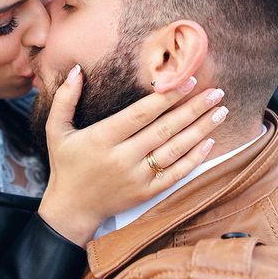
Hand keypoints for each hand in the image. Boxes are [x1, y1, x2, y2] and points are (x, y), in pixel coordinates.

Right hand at [37, 66, 227, 246]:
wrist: (71, 209)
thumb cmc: (66, 165)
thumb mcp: (56, 130)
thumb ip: (65, 99)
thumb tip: (76, 69)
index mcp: (102, 138)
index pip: (141, 113)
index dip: (167, 97)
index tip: (188, 80)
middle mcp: (122, 158)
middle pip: (165, 129)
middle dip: (193, 109)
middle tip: (216, 92)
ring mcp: (137, 177)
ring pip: (175, 150)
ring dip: (201, 130)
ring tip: (220, 112)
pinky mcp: (146, 193)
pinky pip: (176, 175)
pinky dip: (195, 159)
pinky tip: (209, 142)